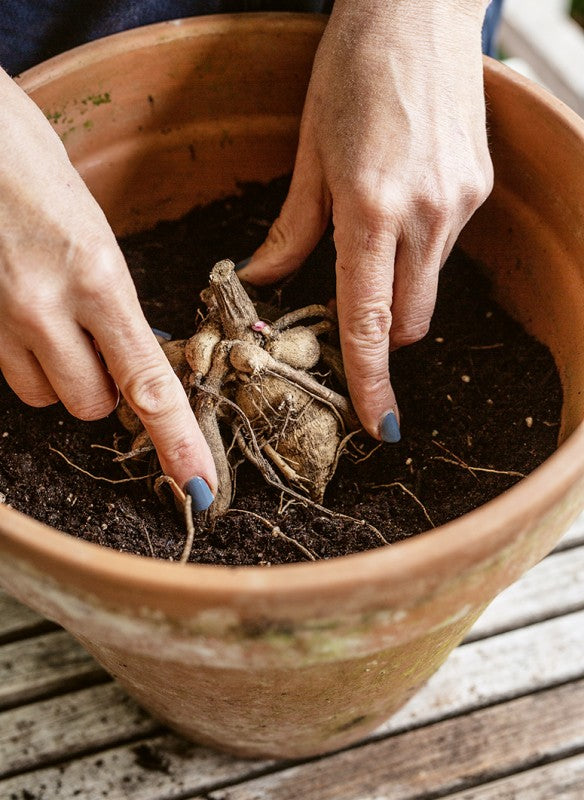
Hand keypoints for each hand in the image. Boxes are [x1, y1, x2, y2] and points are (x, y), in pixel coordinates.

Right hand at [0, 69, 216, 507]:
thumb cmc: (34, 169)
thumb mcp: (96, 233)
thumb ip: (113, 301)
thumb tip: (129, 356)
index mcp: (99, 277)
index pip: (148, 383)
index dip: (177, 441)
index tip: (199, 484)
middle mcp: (46, 306)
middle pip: (91, 404)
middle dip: (105, 389)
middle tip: (100, 342)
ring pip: (45, 395)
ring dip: (62, 376)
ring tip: (56, 320)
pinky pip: (8, 372)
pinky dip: (26, 361)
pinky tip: (24, 316)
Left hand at [238, 0, 493, 440]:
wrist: (418, 7)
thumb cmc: (351, 70)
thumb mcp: (308, 151)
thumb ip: (292, 227)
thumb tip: (265, 279)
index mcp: (371, 207)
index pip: (369, 320)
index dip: (370, 380)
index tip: (378, 425)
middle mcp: (425, 214)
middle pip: (409, 321)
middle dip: (382, 338)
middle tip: (352, 320)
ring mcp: (459, 203)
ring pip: (428, 288)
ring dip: (398, 290)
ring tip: (372, 237)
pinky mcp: (477, 190)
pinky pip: (444, 249)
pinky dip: (417, 251)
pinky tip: (400, 206)